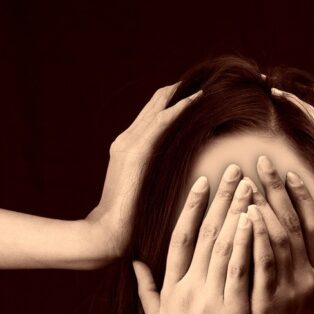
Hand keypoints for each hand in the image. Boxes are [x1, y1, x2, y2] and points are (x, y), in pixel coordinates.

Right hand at [86, 82, 201, 259]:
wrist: (107, 233)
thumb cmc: (131, 221)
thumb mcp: (145, 192)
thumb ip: (157, 177)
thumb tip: (182, 174)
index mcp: (128, 148)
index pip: (153, 115)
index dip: (174, 101)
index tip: (198, 95)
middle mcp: (126, 140)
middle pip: (155, 104)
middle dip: (179, 91)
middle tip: (207, 81)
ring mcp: (129, 144)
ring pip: (159, 108)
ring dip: (183, 94)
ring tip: (206, 84)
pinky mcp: (136, 152)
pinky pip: (161, 122)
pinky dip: (179, 108)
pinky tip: (197, 100)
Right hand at [131, 164, 253, 313]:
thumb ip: (148, 293)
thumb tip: (135, 264)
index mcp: (171, 292)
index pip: (180, 238)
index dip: (192, 206)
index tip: (203, 181)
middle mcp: (187, 291)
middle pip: (204, 233)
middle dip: (220, 198)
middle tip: (234, 168)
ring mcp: (209, 302)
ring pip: (223, 246)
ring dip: (237, 211)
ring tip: (250, 183)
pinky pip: (239, 270)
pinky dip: (246, 243)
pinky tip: (255, 219)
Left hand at [245, 155, 313, 313]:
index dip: (304, 198)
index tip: (290, 173)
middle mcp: (311, 280)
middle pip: (296, 224)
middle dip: (279, 189)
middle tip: (262, 161)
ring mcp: (291, 292)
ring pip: (278, 238)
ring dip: (263, 204)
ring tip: (247, 179)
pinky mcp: (269, 305)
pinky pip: (262, 263)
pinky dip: (255, 237)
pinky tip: (244, 215)